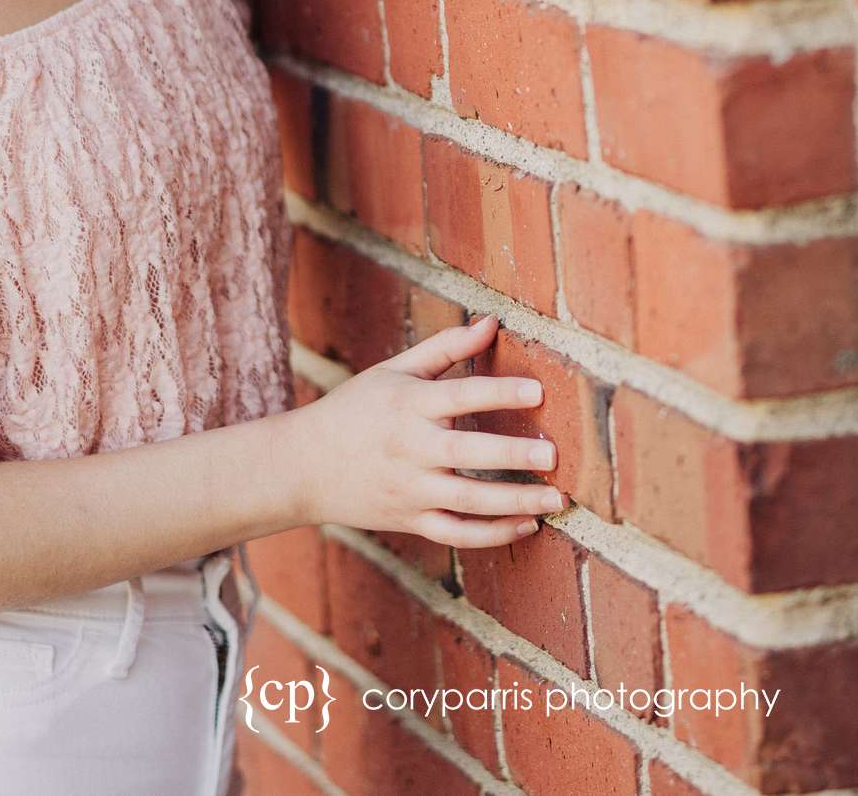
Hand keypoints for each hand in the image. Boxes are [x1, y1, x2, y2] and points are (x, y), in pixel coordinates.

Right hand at [279, 314, 566, 547]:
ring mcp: (409, 489)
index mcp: (408, 404)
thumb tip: (492, 322)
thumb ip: (445, 347)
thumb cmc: (355, 409)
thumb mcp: (394, 370)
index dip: (500, 392)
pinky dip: (492, 536)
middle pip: (467, 452)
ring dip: (514, 503)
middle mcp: (410, 448)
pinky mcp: (409, 520)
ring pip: (467, 501)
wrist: (302, 466)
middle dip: (511, 455)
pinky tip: (527, 526)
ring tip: (555, 499)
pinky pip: (456, 533)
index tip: (539, 393)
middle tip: (552, 454)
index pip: (460, 395)